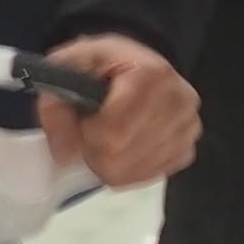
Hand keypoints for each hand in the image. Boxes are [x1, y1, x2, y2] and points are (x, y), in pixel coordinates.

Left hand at [33, 31, 197, 188]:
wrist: (139, 67)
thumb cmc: (105, 65)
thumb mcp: (72, 65)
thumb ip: (56, 102)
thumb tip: (63, 154)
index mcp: (153, 75)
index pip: (113, 132)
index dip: (86, 132)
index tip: (83, 118)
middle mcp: (180, 103)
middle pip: (118, 157)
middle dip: (94, 150)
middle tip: (91, 131)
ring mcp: (187, 130)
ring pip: (130, 173)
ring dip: (108, 162)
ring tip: (108, 137)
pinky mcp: (187, 152)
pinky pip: (145, 178)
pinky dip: (126, 170)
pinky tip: (124, 147)